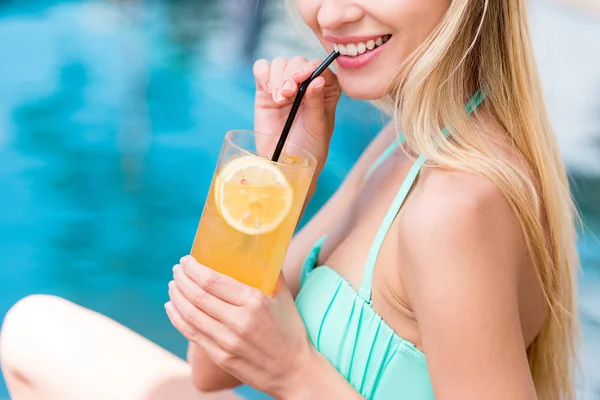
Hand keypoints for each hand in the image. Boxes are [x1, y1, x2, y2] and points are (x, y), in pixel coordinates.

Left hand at [165, 255, 314, 396]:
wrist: (294, 372)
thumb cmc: (291, 331)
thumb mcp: (285, 298)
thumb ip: (272, 273)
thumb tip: (262, 249)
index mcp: (255, 302)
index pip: (213, 281)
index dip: (194, 269)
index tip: (186, 260)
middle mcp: (239, 321)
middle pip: (198, 296)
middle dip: (182, 279)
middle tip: (177, 270)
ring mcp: (228, 342)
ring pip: (191, 314)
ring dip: (177, 297)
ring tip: (173, 285)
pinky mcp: (221, 357)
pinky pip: (192, 334)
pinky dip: (177, 318)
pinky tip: (172, 307)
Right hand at [253, 56, 340, 170]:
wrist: (286, 164)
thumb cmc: (309, 149)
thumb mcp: (318, 128)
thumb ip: (316, 103)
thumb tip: (317, 79)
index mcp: (325, 90)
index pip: (320, 67)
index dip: (311, 67)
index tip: (303, 77)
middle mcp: (305, 85)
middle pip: (298, 62)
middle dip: (292, 74)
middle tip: (288, 92)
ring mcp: (284, 87)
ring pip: (280, 63)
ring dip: (278, 76)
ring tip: (280, 98)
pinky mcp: (264, 92)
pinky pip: (261, 70)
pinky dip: (264, 74)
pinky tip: (269, 92)